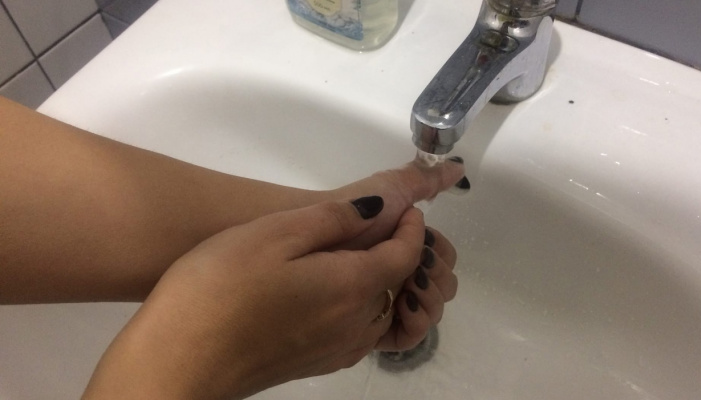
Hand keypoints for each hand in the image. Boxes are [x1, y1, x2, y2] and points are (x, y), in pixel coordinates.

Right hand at [83, 198, 427, 399]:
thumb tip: (379, 209)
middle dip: (404, 255)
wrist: (179, 360)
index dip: (414, 231)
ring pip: (381, 312)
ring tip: (364, 254)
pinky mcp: (316, 365)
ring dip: (385, 283)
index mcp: (353, 287)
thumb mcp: (274, 233)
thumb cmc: (221, 287)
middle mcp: (356, 325)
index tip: (409, 212)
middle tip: (391, 226)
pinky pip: (360, 332)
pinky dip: (364, 307)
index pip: (406, 257)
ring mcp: (337, 350)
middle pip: (399, 287)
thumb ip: (333, 218)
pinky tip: (335, 292)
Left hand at [328, 158, 463, 350]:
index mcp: (408, 244)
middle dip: (438, 278)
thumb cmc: (354, 211)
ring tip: (409, 288)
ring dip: (430, 300)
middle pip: (444, 286)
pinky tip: (404, 307)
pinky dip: (415, 325)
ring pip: (431, 311)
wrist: (317, 236)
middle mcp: (403, 273)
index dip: (442, 255)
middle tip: (418, 270)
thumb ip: (426, 178)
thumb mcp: (391, 189)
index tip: (426, 246)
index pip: (446, 259)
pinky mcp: (374, 325)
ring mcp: (389, 299)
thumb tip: (459, 167)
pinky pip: (407, 335)